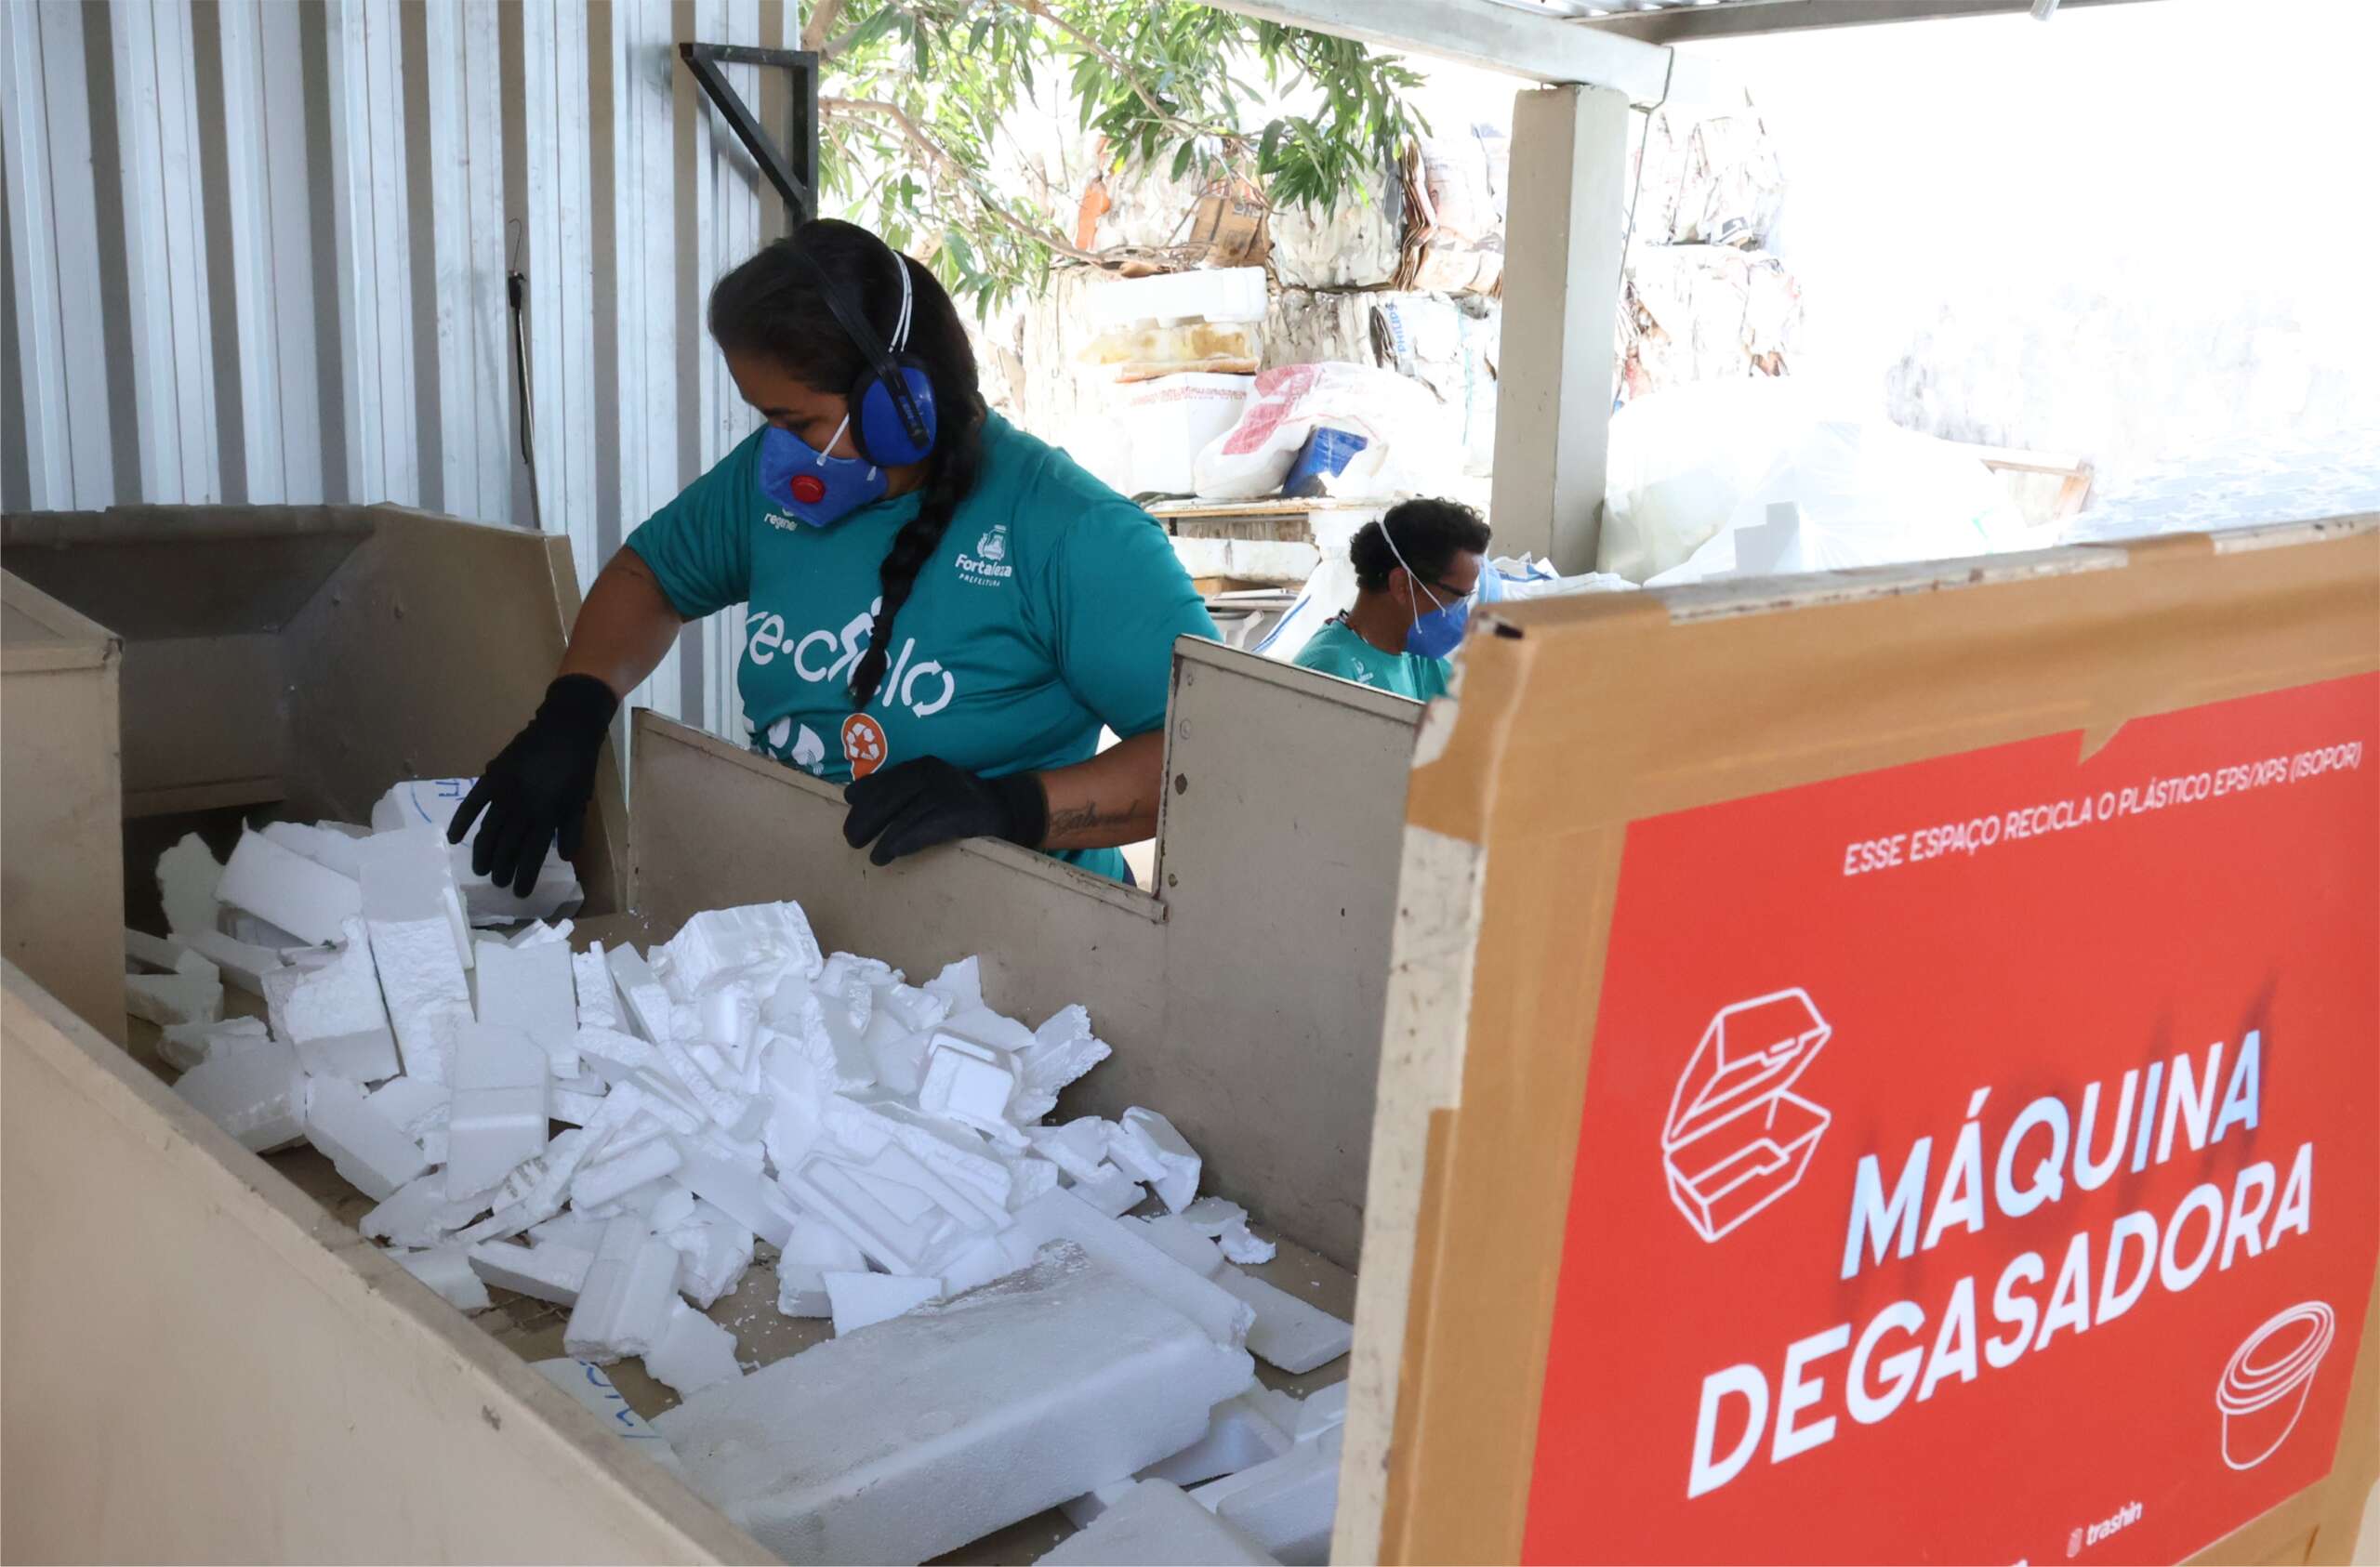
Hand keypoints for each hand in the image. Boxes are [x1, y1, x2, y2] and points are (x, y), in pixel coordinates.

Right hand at [447, 674, 618, 895]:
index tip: (519, 893)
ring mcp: (504, 793)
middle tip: (498, 884)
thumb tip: (563, 858)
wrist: (565, 730)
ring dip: (483, 853)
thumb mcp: (581, 801)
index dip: (525, 875)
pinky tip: (454, 837)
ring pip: (489, 830)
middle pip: (507, 846)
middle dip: (502, 869)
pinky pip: (473, 803)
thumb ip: (571, 830)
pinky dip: (462, 820)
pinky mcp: (492, 778)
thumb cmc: (578, 768)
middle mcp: (523, 808)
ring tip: (479, 870)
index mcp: (547, 816)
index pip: (532, 855)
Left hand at [842, 756, 1047, 866]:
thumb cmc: (959, 802)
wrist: (1006, 808)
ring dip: (883, 837)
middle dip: (865, 819)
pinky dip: (902, 842)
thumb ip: (897, 789)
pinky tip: (889, 854)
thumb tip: (852, 794)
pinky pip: (923, 829)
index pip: (884, 779)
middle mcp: (932, 774)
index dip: (863, 794)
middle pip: (888, 797)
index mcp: (922, 766)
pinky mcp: (959, 813)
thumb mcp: (929, 786)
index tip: (849, 806)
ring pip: (904, 815)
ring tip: (871, 855)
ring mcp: (946, 792)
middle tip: (851, 839)